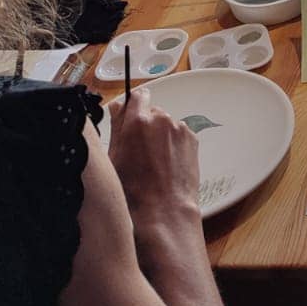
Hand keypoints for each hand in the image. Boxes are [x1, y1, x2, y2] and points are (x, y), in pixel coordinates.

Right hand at [108, 86, 200, 219]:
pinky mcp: (192, 139)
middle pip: (151, 111)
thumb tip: (117, 107)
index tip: (130, 115)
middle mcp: (161, 119)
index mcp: (138, 121)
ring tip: (153, 161)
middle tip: (138, 149)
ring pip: (166, 124)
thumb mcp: (114, 157)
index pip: (137, 96)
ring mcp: (179, 129)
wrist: (163, 209)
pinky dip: (172, 144)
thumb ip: (117, 126)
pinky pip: (178, 135)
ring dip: (160, 135)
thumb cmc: (134, 190)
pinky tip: (166, 164)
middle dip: (145, 124)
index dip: (132, 105)